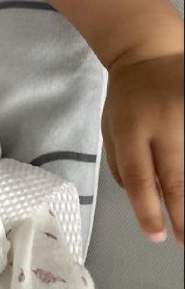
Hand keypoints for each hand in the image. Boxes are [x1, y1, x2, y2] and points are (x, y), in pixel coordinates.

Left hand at [102, 53, 183, 246]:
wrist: (150, 52)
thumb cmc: (129, 98)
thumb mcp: (110, 126)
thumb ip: (120, 163)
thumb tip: (143, 203)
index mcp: (130, 128)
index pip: (138, 176)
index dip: (147, 209)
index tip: (157, 236)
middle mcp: (163, 124)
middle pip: (175, 177)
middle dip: (183, 216)